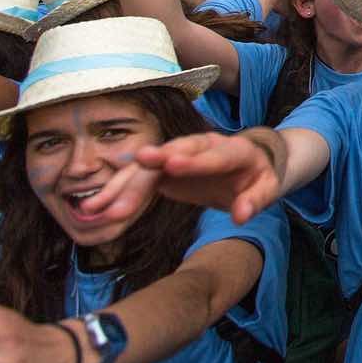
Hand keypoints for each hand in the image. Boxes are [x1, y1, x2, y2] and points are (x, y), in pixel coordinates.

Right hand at [82, 132, 281, 224]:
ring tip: (94, 209)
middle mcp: (202, 147)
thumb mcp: (267, 188)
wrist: (248, 163)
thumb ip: (255, 201)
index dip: (192, 161)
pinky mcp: (163, 168)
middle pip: (172, 155)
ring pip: (148, 168)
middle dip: (148, 169)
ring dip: (121, 187)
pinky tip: (95, 209)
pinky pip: (138, 179)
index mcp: (233, 150)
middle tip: (123, 188)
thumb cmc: (258, 176)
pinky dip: (117, 192)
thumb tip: (242, 216)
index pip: (212, 155)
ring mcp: (179, 155)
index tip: (170, 163)